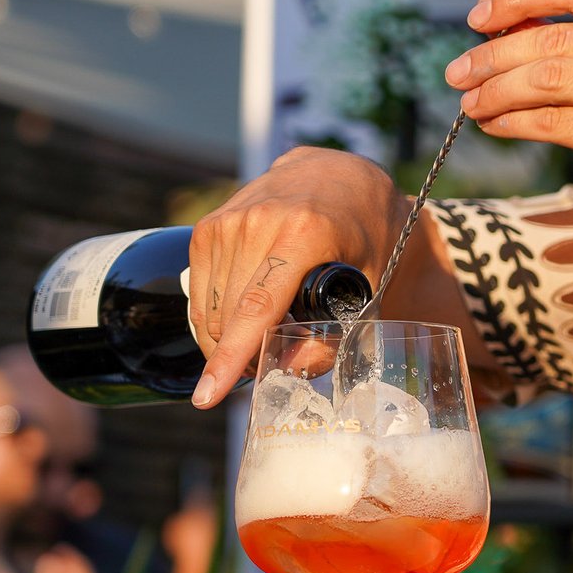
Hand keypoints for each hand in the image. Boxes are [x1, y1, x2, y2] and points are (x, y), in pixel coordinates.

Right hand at [187, 146, 408, 406]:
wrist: (345, 176)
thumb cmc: (367, 235)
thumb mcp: (371, 287)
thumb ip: (332, 337)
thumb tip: (284, 373)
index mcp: (306, 233)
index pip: (256, 307)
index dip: (230, 358)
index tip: (206, 397)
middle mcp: (260, 220)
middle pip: (227, 315)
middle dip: (239, 355)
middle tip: (271, 363)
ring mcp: (230, 218)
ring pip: (208, 307)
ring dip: (226, 336)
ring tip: (264, 334)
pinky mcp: (211, 223)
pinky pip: (200, 287)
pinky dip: (216, 312)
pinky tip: (244, 312)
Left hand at [451, 0, 572, 265]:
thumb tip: (500, 23)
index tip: (479, 17)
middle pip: (553, 37)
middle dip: (493, 54)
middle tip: (458, 71)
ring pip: (545, 79)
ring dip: (495, 90)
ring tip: (469, 101)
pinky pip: (550, 121)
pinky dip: (512, 122)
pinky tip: (493, 124)